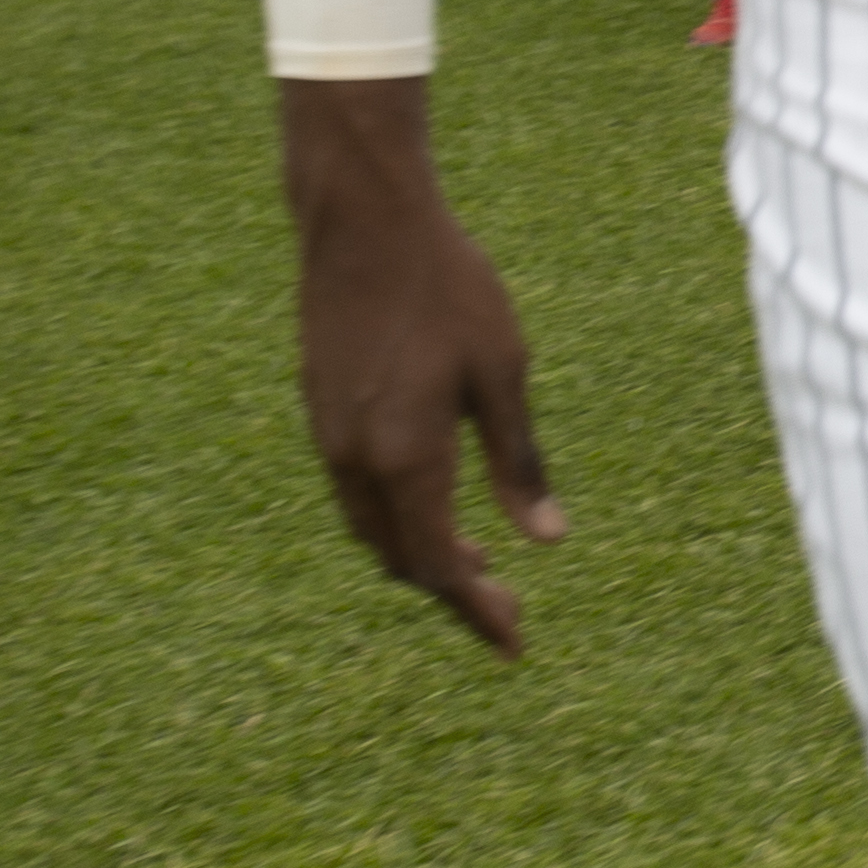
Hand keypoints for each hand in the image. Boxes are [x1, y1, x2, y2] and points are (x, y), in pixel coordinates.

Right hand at [281, 80, 564, 655]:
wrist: (364, 222)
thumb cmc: (448, 288)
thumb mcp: (502, 373)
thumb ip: (519, 462)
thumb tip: (546, 542)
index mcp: (405, 458)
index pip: (439, 566)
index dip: (477, 610)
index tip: (514, 644)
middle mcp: (355, 461)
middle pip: (401, 559)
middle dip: (453, 593)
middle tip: (508, 610)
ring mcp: (328, 437)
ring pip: (373, 529)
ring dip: (420, 555)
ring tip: (477, 566)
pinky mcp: (320, 410)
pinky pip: (355, 493)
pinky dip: (395, 519)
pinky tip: (432, 504)